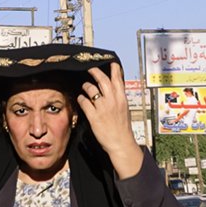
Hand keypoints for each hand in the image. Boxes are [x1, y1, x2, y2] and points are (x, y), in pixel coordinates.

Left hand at [77, 61, 142, 179]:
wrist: (121, 144)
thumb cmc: (123, 128)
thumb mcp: (125, 109)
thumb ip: (119, 98)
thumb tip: (115, 89)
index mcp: (122, 99)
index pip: (118, 79)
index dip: (114, 69)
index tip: (110, 62)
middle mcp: (112, 101)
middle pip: (102, 80)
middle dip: (95, 72)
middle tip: (90, 68)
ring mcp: (103, 108)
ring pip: (91, 89)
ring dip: (86, 86)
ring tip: (85, 87)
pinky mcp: (94, 116)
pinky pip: (84, 102)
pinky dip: (81, 99)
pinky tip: (80, 100)